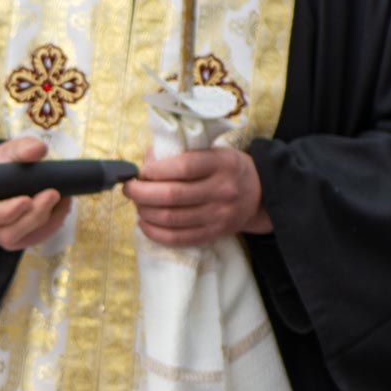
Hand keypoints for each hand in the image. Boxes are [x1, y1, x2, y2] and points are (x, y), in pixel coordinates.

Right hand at [0, 137, 71, 250]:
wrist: (8, 178)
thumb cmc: (3, 166)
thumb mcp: (10, 152)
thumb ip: (22, 148)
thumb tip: (38, 150)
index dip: (6, 211)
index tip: (26, 200)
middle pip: (8, 233)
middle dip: (34, 215)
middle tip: (52, 194)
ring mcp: (2, 237)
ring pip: (25, 238)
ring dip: (47, 220)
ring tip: (62, 198)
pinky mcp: (20, 240)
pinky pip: (38, 239)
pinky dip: (53, 224)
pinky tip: (62, 208)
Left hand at [123, 146, 267, 245]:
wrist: (260, 194)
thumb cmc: (226, 168)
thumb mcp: (213, 151)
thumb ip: (182, 153)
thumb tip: (146, 161)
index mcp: (222, 163)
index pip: (184, 167)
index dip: (156, 170)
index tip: (141, 171)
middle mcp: (222, 190)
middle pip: (172, 195)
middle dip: (142, 193)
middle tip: (130, 188)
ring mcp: (218, 215)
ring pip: (171, 219)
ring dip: (145, 212)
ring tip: (137, 204)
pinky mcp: (213, 234)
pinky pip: (178, 238)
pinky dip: (155, 233)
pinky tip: (145, 224)